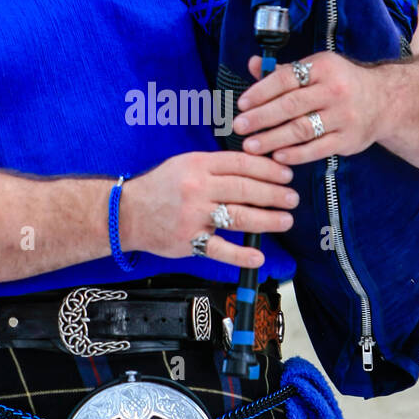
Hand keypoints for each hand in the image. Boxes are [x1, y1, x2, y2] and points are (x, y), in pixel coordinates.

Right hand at [119, 150, 298, 268]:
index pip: (241, 163)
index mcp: (198, 165)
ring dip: (267, 219)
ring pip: (238, 215)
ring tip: (285, 220)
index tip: (286, 174)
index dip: (268, 169)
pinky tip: (258, 255)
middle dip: (274, 194)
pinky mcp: (189, 240)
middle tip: (292, 198)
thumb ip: (216, 165)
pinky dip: (241, 254)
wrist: (126, 213)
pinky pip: (219, 249)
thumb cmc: (159, 188)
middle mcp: (197, 188)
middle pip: (244, 188)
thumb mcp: (185, 164)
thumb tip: (254, 166)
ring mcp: (193, 215)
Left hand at [231, 52, 386, 162]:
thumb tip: (253, 64)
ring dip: (273, 139)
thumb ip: (285, 71)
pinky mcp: (349, 139)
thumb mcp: (317, 68)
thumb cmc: (341, 83)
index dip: (261, 91)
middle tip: (238, 127)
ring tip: (250, 146)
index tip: (241, 104)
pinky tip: (277, 156)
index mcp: (323, 67)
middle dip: (261, 118)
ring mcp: (344, 116)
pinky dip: (296, 154)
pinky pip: (318, 149)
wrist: (385, 101)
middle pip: (291, 105)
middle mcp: (335, 90)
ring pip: (302, 129)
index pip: (287, 78)